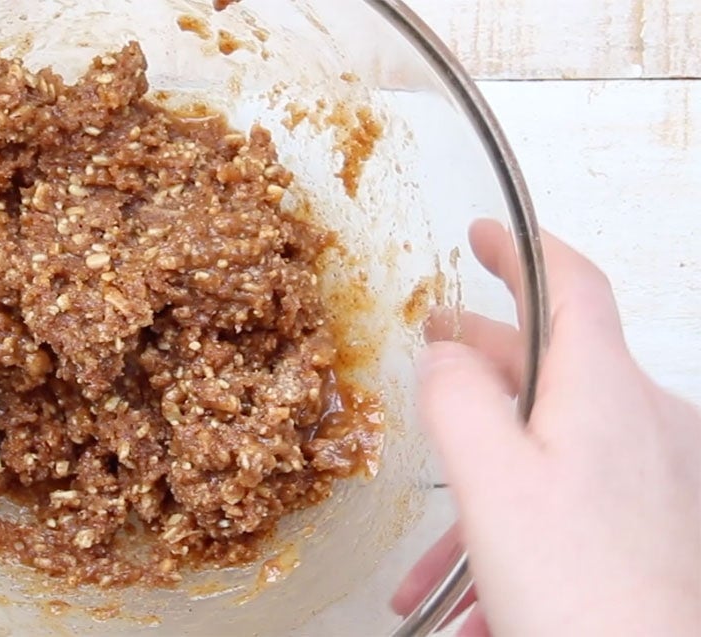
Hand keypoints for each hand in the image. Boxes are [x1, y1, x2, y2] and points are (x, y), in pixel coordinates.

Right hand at [392, 220, 700, 634]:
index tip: (486, 234)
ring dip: (490, 472)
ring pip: (557, 443)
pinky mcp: (658, 522)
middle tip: (437, 345)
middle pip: (557, 361)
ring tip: (432, 532)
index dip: (523, 251)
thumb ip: (458, 399)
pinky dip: (521, 521)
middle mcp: (643, 419)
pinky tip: (472, 590)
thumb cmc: (583, 590)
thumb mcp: (491, 481)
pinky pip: (575, 498)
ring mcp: (657, 473)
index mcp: (605, 390)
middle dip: (486, 356)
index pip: (571, 285)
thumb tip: (446, 355)